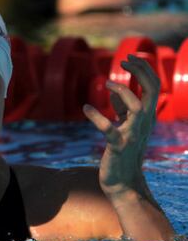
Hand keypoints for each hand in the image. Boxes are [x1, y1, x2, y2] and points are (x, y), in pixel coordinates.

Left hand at [83, 54, 159, 197]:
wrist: (123, 182)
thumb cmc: (123, 152)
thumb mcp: (126, 127)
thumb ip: (123, 110)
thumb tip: (114, 93)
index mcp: (147, 117)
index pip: (154, 87)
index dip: (144, 69)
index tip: (128, 58)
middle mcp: (144, 124)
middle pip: (152, 91)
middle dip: (141, 71)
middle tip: (124, 61)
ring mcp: (132, 135)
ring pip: (138, 108)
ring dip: (123, 92)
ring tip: (107, 84)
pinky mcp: (118, 146)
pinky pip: (109, 130)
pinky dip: (97, 117)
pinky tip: (86, 108)